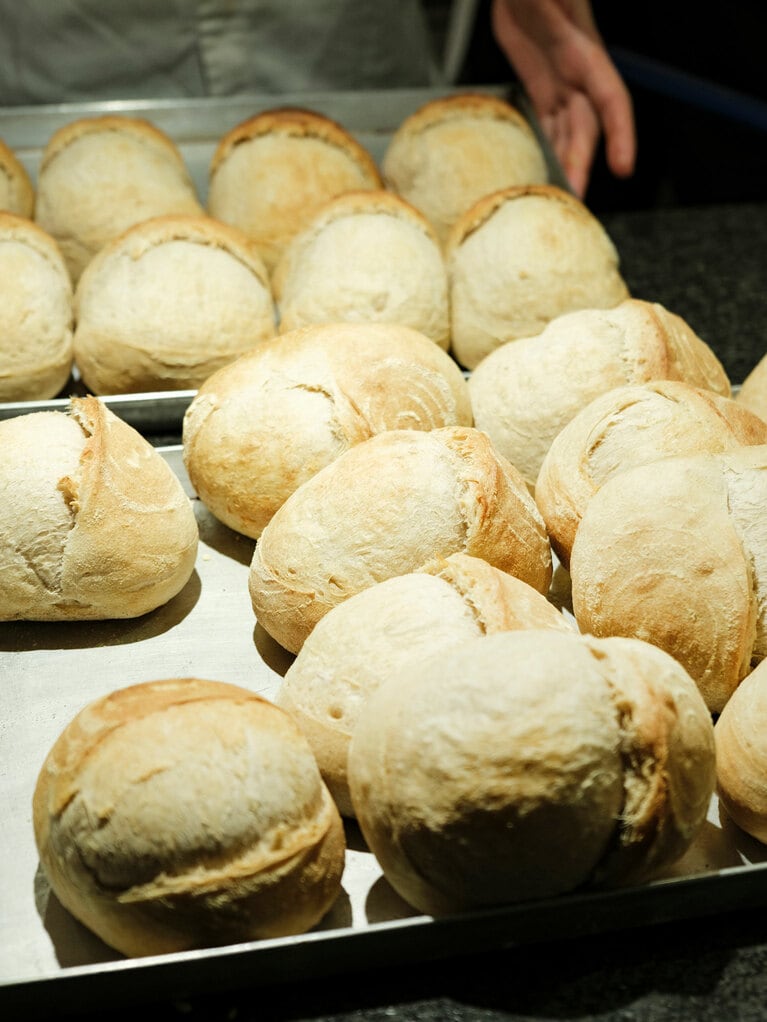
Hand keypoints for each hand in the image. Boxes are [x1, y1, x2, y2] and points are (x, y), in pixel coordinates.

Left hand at [490, 0, 635, 197]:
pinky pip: (546, 123)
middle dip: (582, 165)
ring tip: (560, 198)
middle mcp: (575, 74)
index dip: (621, 132)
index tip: (624, 165)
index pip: (611, 98)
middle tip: (575, 200)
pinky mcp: (539, 84)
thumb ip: (551, 9)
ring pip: (566, 132)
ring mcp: (558, 82)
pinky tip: (542, 169)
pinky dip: (546, 149)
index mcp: (583, 52)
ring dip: (565, 166)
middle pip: (584, 128)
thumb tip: (553, 18)